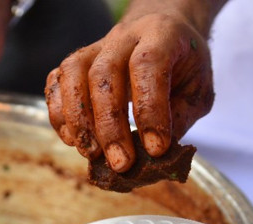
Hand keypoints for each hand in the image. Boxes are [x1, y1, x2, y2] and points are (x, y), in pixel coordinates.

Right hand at [45, 2, 218, 171]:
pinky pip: (55, 83)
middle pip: (103, 75)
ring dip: (78, 121)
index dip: (149, 110)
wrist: (161, 31)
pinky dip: (58, 114)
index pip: (147, 65)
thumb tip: (155, 156)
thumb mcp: (198, 89)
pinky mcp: (75, 63)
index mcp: (160, 34)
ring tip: (92, 154)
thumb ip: (180, 119)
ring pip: (72, 76)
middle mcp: (123, 37)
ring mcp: (94, 48)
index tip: (155, 148)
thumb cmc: (182, 64)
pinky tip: (72, 140)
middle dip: (110, 126)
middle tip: (120, 163)